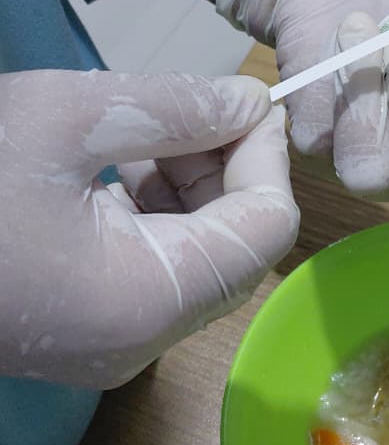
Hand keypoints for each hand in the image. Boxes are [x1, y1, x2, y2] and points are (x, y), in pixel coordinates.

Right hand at [0, 70, 297, 387]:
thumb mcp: (66, 116)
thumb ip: (175, 108)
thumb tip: (247, 105)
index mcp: (146, 299)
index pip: (265, 229)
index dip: (265, 156)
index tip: (240, 99)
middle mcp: (140, 341)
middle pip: (237, 249)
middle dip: (228, 169)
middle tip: (194, 105)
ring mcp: (109, 346)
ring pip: (197, 261)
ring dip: (192, 188)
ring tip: (151, 128)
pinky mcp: (82, 332)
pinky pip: (152, 272)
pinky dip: (154, 214)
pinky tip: (123, 164)